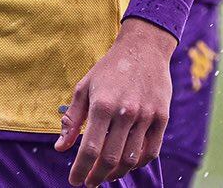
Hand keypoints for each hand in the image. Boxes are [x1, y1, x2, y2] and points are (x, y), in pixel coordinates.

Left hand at [55, 17, 175, 186]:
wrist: (144, 47)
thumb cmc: (110, 68)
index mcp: (102, 104)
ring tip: (106, 175)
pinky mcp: (161, 117)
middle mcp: (125, 112)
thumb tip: (60, 147)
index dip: (80, 169)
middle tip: (90, 182)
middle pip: (110, 159)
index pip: (90, 148)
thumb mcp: (85, 86)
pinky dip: (137, 164)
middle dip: (97, 176)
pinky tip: (127, 164)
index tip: (74, 181)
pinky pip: (150, 152)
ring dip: (116, 174)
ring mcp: (146, 116)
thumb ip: (72, 118)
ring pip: (130, 160)